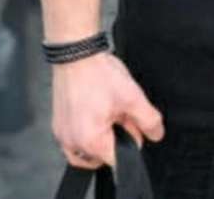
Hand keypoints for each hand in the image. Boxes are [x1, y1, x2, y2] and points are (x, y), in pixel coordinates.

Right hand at [51, 50, 164, 168]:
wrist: (76, 52)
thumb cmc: (98, 73)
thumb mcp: (132, 96)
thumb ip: (148, 120)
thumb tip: (156, 134)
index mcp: (92, 142)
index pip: (118, 160)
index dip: (129, 139)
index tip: (128, 121)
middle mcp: (72, 144)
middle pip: (102, 155)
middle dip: (114, 136)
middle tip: (116, 110)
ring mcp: (62, 135)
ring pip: (88, 148)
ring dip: (100, 134)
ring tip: (104, 108)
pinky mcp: (57, 125)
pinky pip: (75, 138)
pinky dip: (86, 129)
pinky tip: (93, 108)